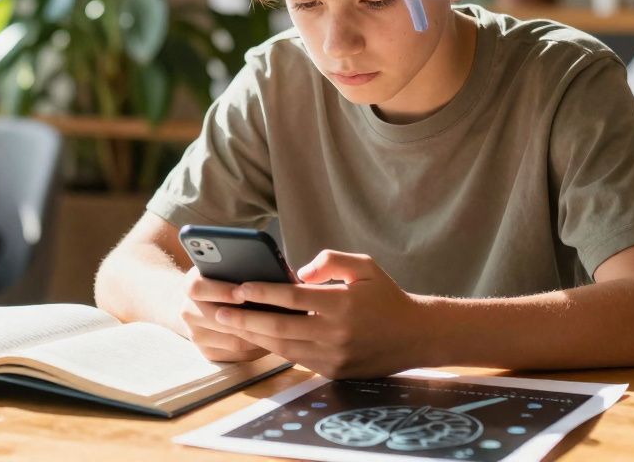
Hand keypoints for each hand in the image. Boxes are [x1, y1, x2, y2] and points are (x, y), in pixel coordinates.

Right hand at [181, 267, 269, 363]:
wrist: (199, 303)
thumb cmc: (222, 281)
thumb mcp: (224, 270)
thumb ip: (236, 270)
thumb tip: (265, 272)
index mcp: (191, 285)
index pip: (198, 288)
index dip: (221, 291)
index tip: (242, 293)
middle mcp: (188, 311)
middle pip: (219, 320)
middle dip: (249, 319)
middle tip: (275, 316)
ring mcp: (196, 335)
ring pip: (232, 341)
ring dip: (258, 336)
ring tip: (280, 329)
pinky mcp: (208, 352)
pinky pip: (237, 355)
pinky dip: (256, 349)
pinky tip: (272, 340)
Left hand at [212, 250, 429, 378]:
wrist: (414, 335)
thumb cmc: (385, 295)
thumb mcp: (364, 265)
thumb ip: (329, 261)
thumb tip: (297, 272)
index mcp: (342, 304)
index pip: (292, 298)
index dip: (262, 292)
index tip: (239, 287)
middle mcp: (336, 333)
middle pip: (280, 327)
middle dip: (245, 319)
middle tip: (219, 312)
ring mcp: (334, 356)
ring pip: (283, 347)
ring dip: (253, 336)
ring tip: (229, 325)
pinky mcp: (333, 371)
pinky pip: (296, 359)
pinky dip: (274, 348)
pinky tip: (257, 337)